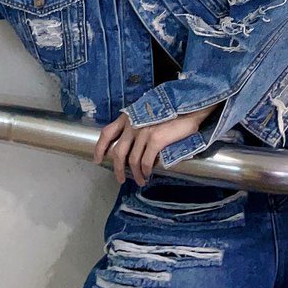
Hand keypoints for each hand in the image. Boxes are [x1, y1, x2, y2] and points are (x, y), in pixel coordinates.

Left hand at [93, 101, 221, 186]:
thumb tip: (129, 145)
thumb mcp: (147, 114)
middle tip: (121, 179)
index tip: (98, 160)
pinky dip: (146, 170)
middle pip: (118, 152)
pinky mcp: (156, 139)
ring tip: (140, 180)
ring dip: (136, 174)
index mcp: (129, 116)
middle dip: (118, 169)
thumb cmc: (171, 112)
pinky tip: (148, 173)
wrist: (189, 107)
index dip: (100, 148)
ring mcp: (143, 131)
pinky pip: (145, 162)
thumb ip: (136, 125)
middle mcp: (133, 123)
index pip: (107, 132)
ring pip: (132, 160)